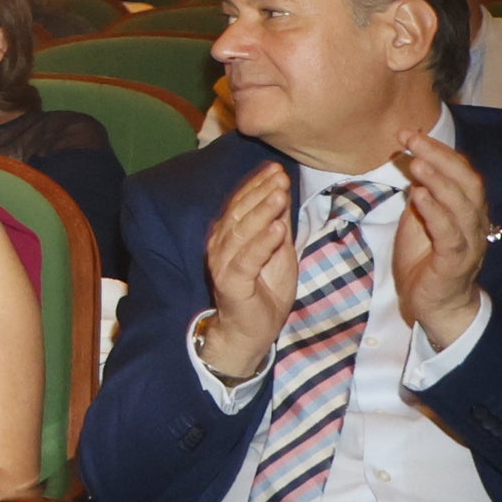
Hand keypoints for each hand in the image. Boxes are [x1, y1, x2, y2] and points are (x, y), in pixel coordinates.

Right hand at [200, 163, 298, 381]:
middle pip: (240, 212)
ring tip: (280, 193)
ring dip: (262, 211)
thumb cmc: (263, 291)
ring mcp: (223, 263)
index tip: (276, 169)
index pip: (240, 203)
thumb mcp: (278, 252)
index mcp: (228, 234)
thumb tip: (281, 195)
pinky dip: (263, 243)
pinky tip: (278, 228)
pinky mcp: (231, 283)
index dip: (257, 185)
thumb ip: (277, 226)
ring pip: (242, 231)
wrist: (250, 331)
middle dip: (261, 191)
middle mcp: (219, 245)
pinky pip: (248, 259)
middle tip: (280, 175)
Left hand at [395, 130, 493, 350]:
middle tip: (412, 139)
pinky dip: (435, 212)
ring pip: (462, 205)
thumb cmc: (426, 259)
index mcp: (467, 209)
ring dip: (439, 180)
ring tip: (416, 162)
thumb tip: (411, 160)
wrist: (434, 304)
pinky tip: (419, 196)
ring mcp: (468, 242)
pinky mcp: (455, 261)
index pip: (461, 172)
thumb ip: (421, 193)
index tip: (408, 133)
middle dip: (440, 157)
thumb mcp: (420, 219)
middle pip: (467, 182)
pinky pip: (450, 233)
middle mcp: (475, 222)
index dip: (438, 150)